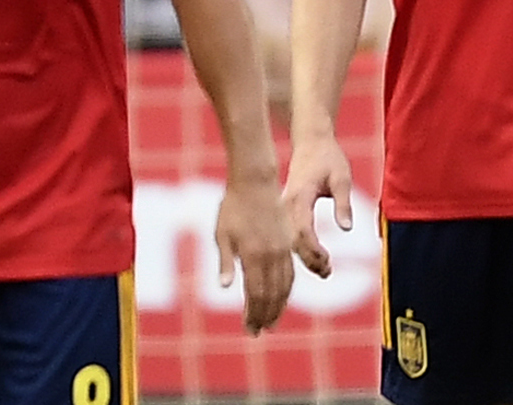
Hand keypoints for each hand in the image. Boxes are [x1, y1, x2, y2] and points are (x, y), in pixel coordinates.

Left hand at [214, 172, 295, 334]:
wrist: (256, 181)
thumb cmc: (232, 207)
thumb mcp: (222, 235)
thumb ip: (225, 262)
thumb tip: (224, 288)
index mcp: (253, 254)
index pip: (256, 294)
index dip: (254, 314)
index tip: (250, 330)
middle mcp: (271, 254)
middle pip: (273, 294)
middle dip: (267, 315)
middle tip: (260, 331)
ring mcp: (282, 248)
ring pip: (285, 284)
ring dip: (279, 305)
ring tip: (272, 321)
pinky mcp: (288, 241)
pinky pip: (291, 271)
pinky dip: (287, 289)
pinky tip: (282, 297)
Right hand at [281, 133, 354, 278]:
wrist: (311, 141)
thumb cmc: (328, 158)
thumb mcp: (342, 178)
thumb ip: (343, 203)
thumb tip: (347, 229)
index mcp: (300, 195)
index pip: (302, 229)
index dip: (313, 249)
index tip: (328, 261)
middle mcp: (286, 204)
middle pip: (292, 240)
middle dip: (309, 259)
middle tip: (328, 272)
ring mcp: (283, 207)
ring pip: (289, 240)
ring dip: (305, 257)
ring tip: (325, 271)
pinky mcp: (285, 209)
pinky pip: (289, 233)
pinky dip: (301, 248)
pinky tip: (316, 259)